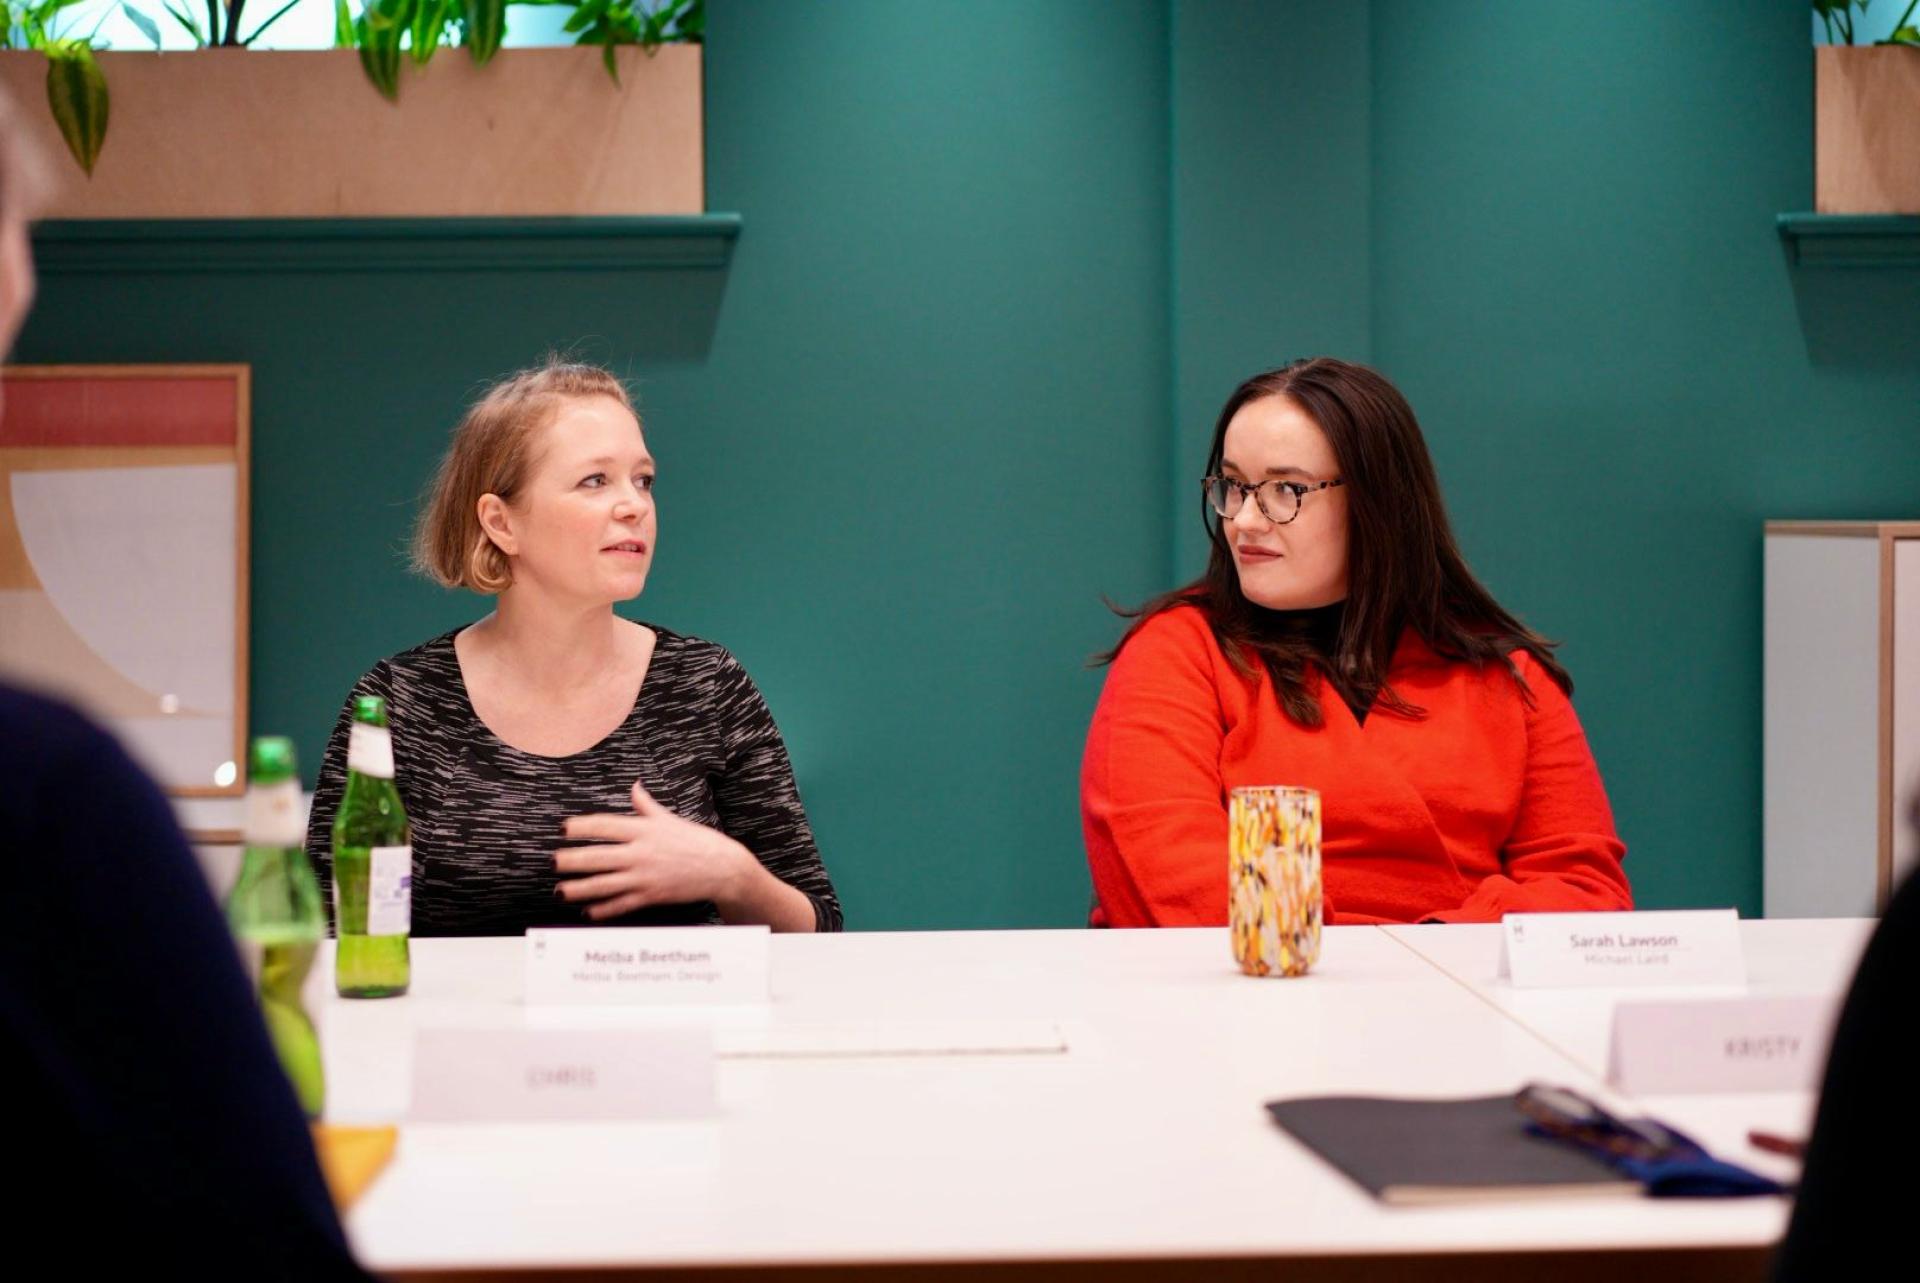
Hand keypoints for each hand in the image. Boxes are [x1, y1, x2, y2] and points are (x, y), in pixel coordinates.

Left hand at [555, 781, 753, 920]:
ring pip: (604, 884)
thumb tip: (634, 786)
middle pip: (598, 857)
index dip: (581, 826)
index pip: (605, 825)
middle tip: (552, 862)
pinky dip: (602, 910)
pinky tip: (586, 911)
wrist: (721, 867)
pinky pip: (621, 905)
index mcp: (644, 830)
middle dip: (571, 861)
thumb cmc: (695, 840)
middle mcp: (641, 853)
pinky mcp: (651, 896)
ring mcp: (645, 877)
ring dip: (579, 889)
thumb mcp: (669, 819)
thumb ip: (646, 805)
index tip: (563, 828)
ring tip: (559, 891)